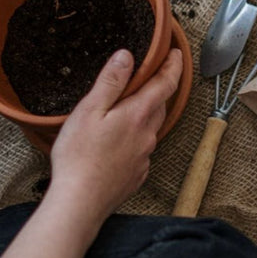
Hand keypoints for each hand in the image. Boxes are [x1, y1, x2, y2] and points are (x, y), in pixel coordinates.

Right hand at [50, 48, 182, 223]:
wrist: (80, 203)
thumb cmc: (79, 157)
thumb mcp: (89, 110)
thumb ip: (111, 82)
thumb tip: (127, 56)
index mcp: (137, 115)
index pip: (165, 84)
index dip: (173, 66)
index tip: (176, 54)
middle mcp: (147, 135)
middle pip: (160, 105)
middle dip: (158, 89)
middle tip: (150, 76)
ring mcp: (143, 157)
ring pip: (151, 128)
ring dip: (145, 114)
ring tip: (128, 107)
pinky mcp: (136, 174)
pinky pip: (142, 149)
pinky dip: (135, 139)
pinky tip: (118, 141)